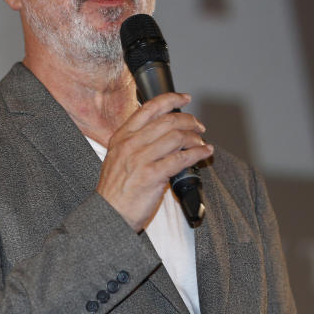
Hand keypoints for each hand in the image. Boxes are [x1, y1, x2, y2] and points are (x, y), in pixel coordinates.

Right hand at [96, 92, 213, 230]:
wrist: (109, 214)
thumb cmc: (115, 190)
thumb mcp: (118, 158)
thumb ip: (135, 142)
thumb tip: (163, 132)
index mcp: (121, 137)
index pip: (149, 108)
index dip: (171, 99)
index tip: (185, 98)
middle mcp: (130, 144)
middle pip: (167, 121)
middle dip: (189, 120)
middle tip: (199, 126)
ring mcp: (140, 159)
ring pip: (176, 137)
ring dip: (195, 138)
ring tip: (202, 142)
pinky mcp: (151, 175)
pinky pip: (181, 159)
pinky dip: (197, 153)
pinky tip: (204, 153)